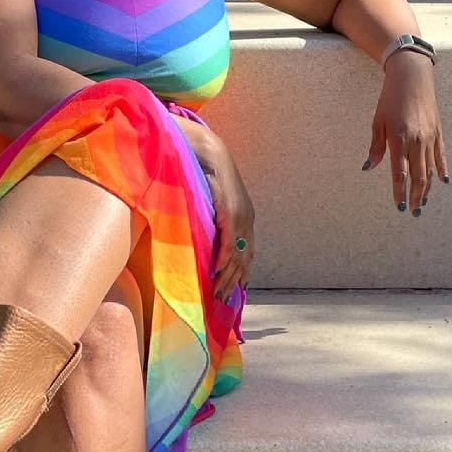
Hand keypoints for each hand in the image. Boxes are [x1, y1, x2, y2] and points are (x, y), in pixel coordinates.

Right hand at [200, 135, 255, 302]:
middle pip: (244, 260)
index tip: (236, 291)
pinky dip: (223, 260)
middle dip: (234, 282)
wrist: (206, 150)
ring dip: (227, 278)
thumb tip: (204, 236)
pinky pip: (228, 243)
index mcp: (245, 217)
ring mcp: (240, 217)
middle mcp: (246, 220)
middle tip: (224, 301)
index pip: (248, 253)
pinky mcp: (229, 213)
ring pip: (236, 256)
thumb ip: (213, 220)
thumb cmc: (204, 174)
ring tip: (218, 294)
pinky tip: (217, 273)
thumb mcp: (212, 201)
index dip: (242, 274)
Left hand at [363, 51, 447, 211]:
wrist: (412, 77)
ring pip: (430, 169)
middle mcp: (416, 140)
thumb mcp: (378, 121)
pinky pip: (441, 156)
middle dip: (415, 196)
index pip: (399, 173)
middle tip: (413, 211)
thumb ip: (376, 147)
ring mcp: (429, 137)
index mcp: (398, 138)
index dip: (399, 192)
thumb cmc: (390, 98)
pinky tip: (442, 182)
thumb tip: (368, 167)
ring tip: (423, 202)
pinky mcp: (438, 132)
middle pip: (418, 176)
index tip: (399, 206)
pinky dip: (441, 170)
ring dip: (426, 188)